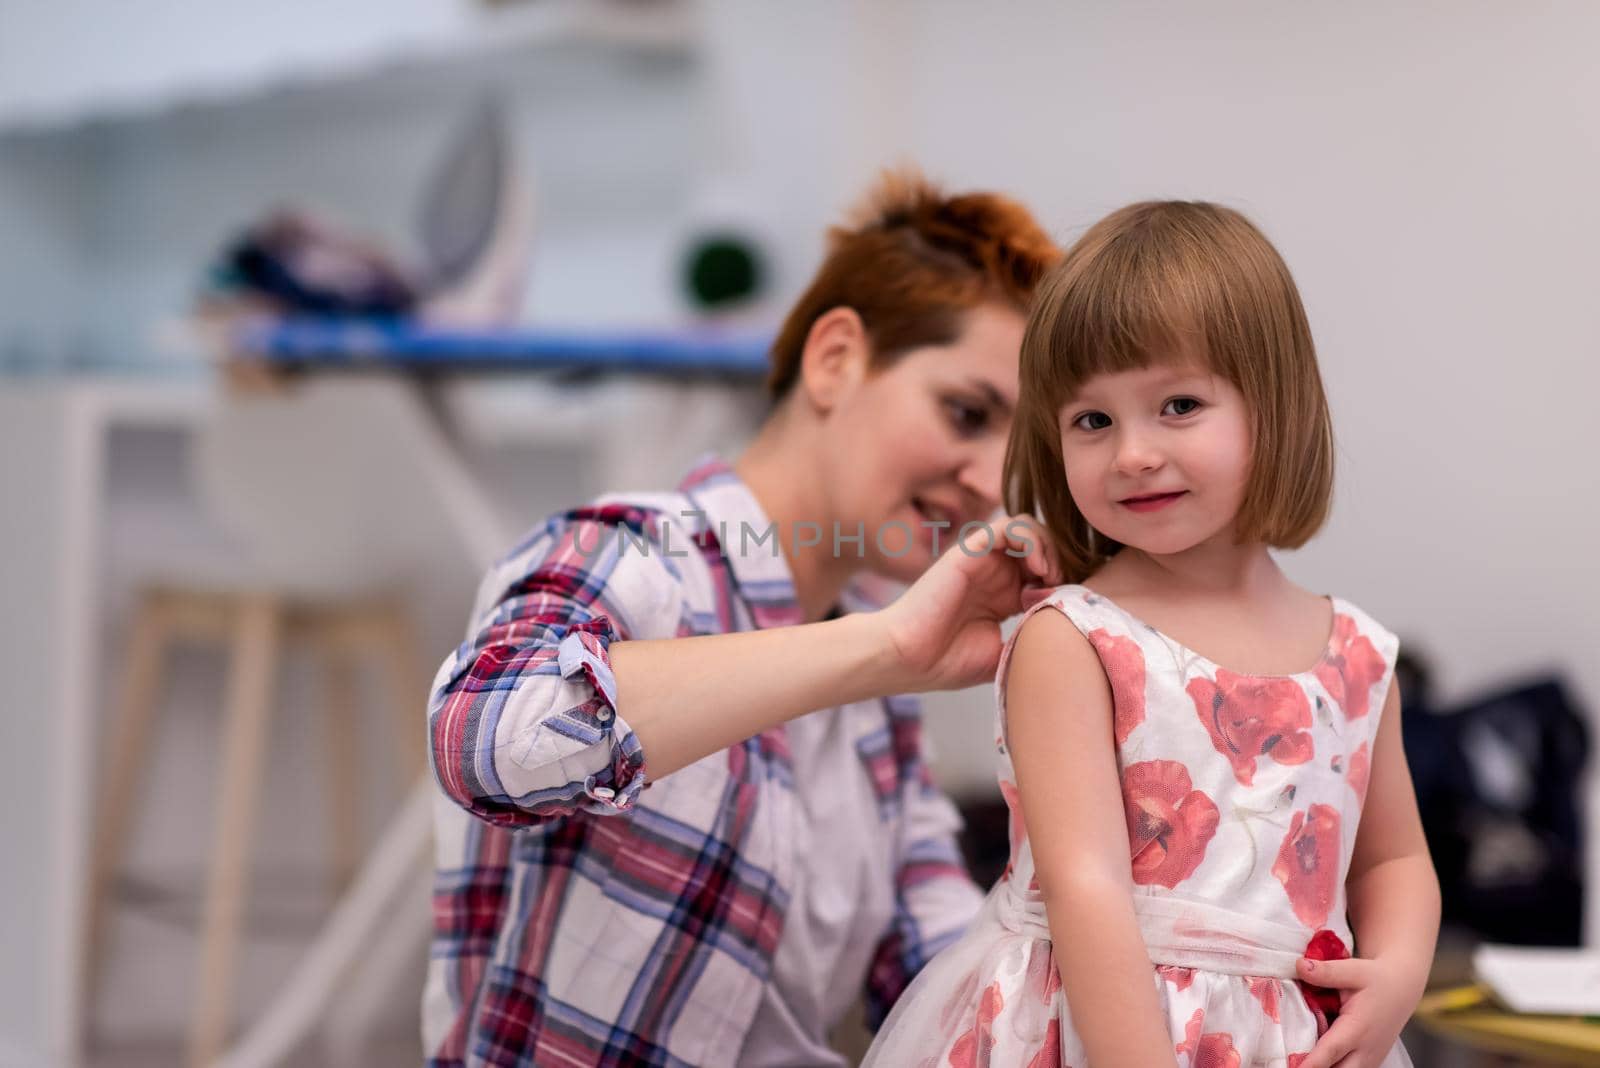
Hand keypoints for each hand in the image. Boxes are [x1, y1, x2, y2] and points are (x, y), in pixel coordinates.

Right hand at [876, 514, 1059, 692]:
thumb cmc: (946, 663)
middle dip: (1062, 558)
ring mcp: (981, 560)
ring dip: (1049, 545)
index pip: (1045, 567)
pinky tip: (1037, 566)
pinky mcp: (968, 552)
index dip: (1066, 577)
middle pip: (1042, 542)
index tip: (1072, 602)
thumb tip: (1067, 635)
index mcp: (1003, 594)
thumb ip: (1030, 639)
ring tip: (1051, 573)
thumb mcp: (1003, 656)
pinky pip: (1007, 526)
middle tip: (1065, 584)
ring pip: (1028, 527)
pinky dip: (1030, 538)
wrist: (907, 660)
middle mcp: (993, 572)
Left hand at [1292, 953, 1426, 1067]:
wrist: (1401, 989)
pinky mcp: (1367, 1062)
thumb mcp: (1353, 970)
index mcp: (1358, 1029)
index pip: (1330, 1052)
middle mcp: (1365, 1051)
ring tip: (1298, 1057)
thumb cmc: (1375, 979)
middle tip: (1290, 1062)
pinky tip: (1312, 1055)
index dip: (1310, 1063)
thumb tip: (1299, 966)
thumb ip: (1326, 971)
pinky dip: (1332, 1066)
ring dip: (1324, 1067)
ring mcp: (1368, 1060)